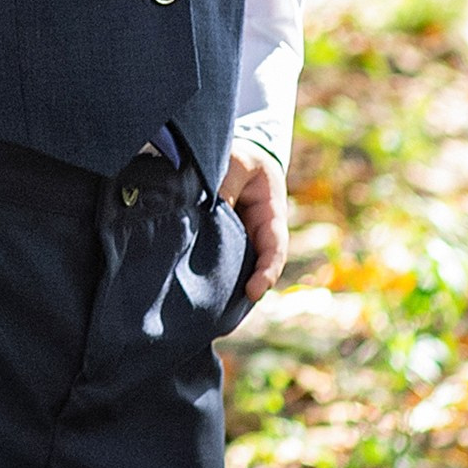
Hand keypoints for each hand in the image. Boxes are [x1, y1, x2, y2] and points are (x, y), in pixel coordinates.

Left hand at [220, 149, 287, 310]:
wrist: (236, 155)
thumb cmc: (242, 157)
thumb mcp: (238, 162)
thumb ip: (226, 185)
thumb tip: (209, 212)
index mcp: (271, 214)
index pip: (274, 248)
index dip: (266, 271)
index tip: (254, 291)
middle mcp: (258, 232)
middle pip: (255, 267)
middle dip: (244, 290)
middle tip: (225, 312)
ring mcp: (241, 238)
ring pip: (237, 267)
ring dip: (226, 286)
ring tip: (207, 310)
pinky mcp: (223, 240)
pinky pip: (219, 260)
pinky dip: (211, 274)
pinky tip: (193, 289)